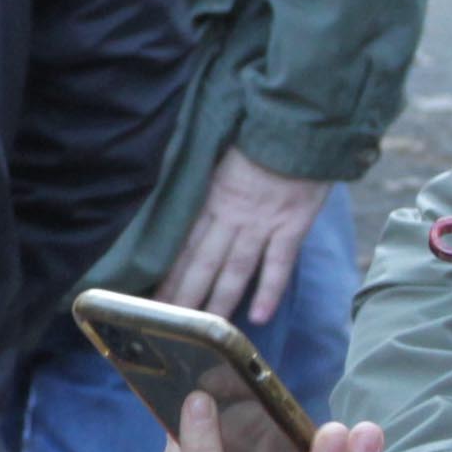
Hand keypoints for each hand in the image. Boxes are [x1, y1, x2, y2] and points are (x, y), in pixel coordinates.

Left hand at [156, 147, 337, 322]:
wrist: (300, 124)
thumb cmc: (262, 137)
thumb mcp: (224, 158)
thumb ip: (210, 187)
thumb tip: (194, 210)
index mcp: (213, 198)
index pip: (184, 244)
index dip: (168, 274)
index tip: (151, 298)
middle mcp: (232, 216)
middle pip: (203, 262)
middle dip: (184, 295)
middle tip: (168, 324)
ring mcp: (262, 223)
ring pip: (235, 268)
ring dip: (219, 300)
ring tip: (205, 328)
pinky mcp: (292, 225)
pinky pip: (278, 264)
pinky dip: (269, 291)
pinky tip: (257, 316)